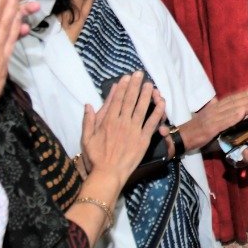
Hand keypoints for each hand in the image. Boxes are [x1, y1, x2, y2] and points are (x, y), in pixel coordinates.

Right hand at [79, 72, 164, 197]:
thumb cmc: (95, 157)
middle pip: (129, 100)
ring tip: (150, 83)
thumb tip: (88, 105)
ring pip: (141, 108)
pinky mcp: (143, 139)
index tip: (126, 78)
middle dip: (135, 85)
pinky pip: (152, 123)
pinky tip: (161, 102)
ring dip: (146, 94)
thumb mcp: (86, 138)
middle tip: (139, 74)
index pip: (116, 100)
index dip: (122, 87)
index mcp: (108, 121)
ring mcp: (134, 130)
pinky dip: (157, 112)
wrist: (108, 173)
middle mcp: (122, 122)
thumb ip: (88, 121)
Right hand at [180, 85, 247, 151]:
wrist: (181, 138)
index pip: (230, 99)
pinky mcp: (210, 128)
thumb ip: (219, 114)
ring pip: (231, 110)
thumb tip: (231, 110)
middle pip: (233, 102)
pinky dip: (233, 117)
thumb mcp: (208, 119)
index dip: (243, 95)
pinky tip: (242, 114)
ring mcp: (212, 118)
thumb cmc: (195, 130)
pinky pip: (223, 122)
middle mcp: (214, 110)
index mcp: (214, 108)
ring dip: (245, 105)